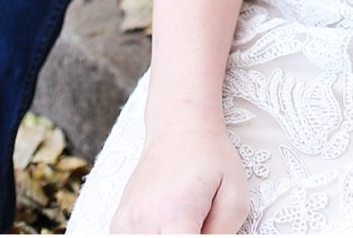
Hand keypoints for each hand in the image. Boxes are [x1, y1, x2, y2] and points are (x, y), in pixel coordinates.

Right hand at [112, 121, 247, 233]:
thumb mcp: (234, 196)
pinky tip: (167, 222)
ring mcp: (126, 224)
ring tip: (183, 222)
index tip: (201, 232)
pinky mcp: (118, 224)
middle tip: (198, 225)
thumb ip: (223, 236)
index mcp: (177, 213)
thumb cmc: (212, 159)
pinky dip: (154, 236)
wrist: (179, 126)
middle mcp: (145, 221)